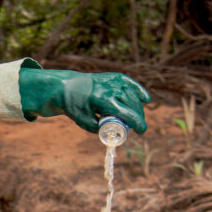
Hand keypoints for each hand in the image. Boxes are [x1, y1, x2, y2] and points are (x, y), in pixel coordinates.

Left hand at [18, 69, 150, 133]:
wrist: (66, 88)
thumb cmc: (74, 106)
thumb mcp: (84, 122)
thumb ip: (98, 129)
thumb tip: (114, 134)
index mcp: (103, 100)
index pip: (127, 114)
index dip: (138, 124)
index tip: (142, 132)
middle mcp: (110, 89)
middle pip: (132, 105)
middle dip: (138, 117)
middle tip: (138, 127)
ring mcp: (112, 81)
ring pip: (132, 95)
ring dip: (138, 107)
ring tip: (138, 117)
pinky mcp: (113, 76)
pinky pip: (130, 83)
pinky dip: (139, 90)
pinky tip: (146, 99)